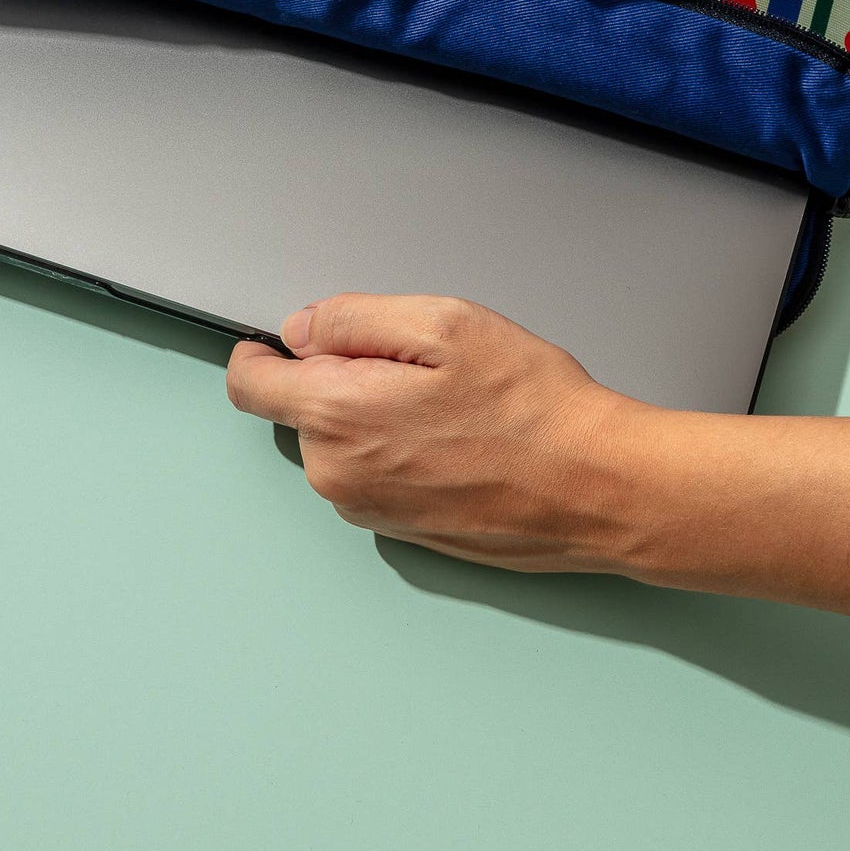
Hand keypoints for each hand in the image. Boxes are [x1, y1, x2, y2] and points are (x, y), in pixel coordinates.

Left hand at [227, 292, 849, 630]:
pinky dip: (404, 450)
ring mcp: (370, 511)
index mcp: (336, 417)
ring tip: (453, 405)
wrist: (599, 487)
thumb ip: (353, 319)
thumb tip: (302, 328)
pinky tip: (461, 438)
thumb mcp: (442, 322)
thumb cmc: (534, 407)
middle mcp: (339, 476)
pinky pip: (378, 474)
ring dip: (377, 415)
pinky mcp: (402, 532)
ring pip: (343, 441)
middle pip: (304, 407)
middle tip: (422, 365)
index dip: (263, 351)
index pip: (250, 384)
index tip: (284, 338)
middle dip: (344, 376)